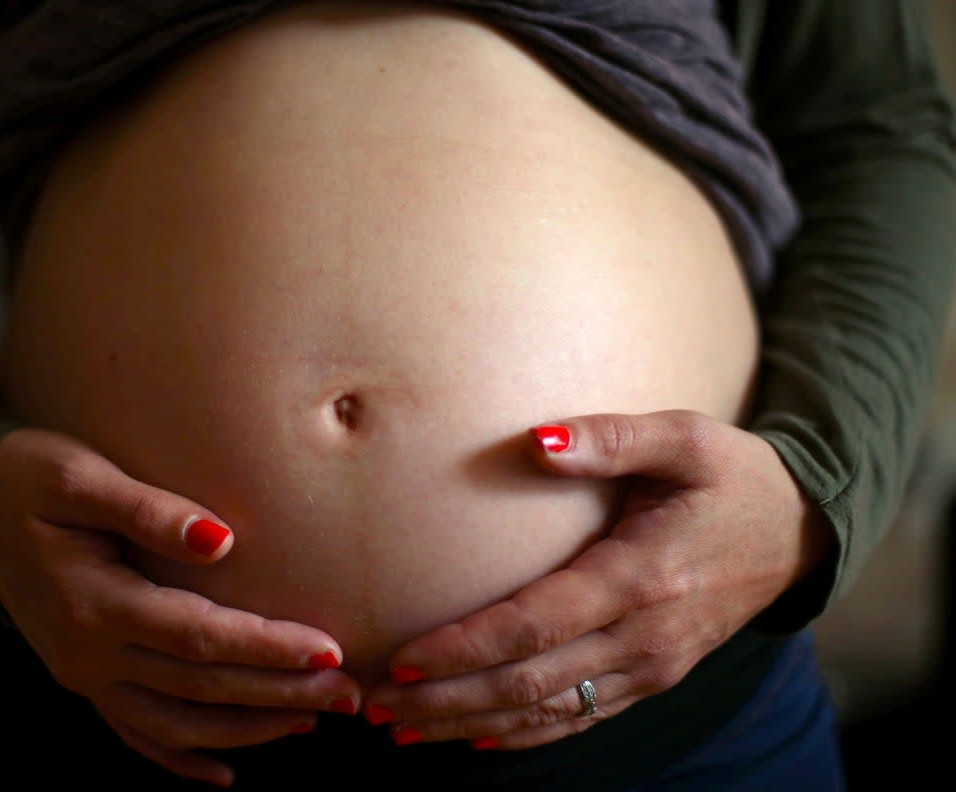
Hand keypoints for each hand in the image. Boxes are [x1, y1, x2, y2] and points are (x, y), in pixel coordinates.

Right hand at [0, 429, 360, 786]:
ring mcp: (84, 676)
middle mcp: (89, 654)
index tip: (328, 650)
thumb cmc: (29, 479)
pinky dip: (183, 756)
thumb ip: (147, 509)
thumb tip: (220, 540)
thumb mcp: (78, 478)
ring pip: (178, 722)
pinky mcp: (84, 679)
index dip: (266, 647)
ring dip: (248, 728)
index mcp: (95, 604)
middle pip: (201, 686)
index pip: (200, 637)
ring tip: (312, 722)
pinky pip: (138, 733)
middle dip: (280, 693)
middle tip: (349, 695)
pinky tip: (224, 773)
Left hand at [362, 409, 833, 749]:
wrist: (799, 532)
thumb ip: (611, 438)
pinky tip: (477, 740)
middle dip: (448, 700)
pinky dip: (524, 735)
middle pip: (530, 684)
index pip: (534, 626)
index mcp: (640, 576)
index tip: (401, 658)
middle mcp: (644, 636)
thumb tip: (537, 440)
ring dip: (471, 725)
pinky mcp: (655, 678)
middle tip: (378, 708)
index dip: (464, 649)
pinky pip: (581, 718)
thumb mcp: (685, 437)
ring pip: (549, 712)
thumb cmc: (732, 476)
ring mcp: (652, 666)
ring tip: (404, 730)